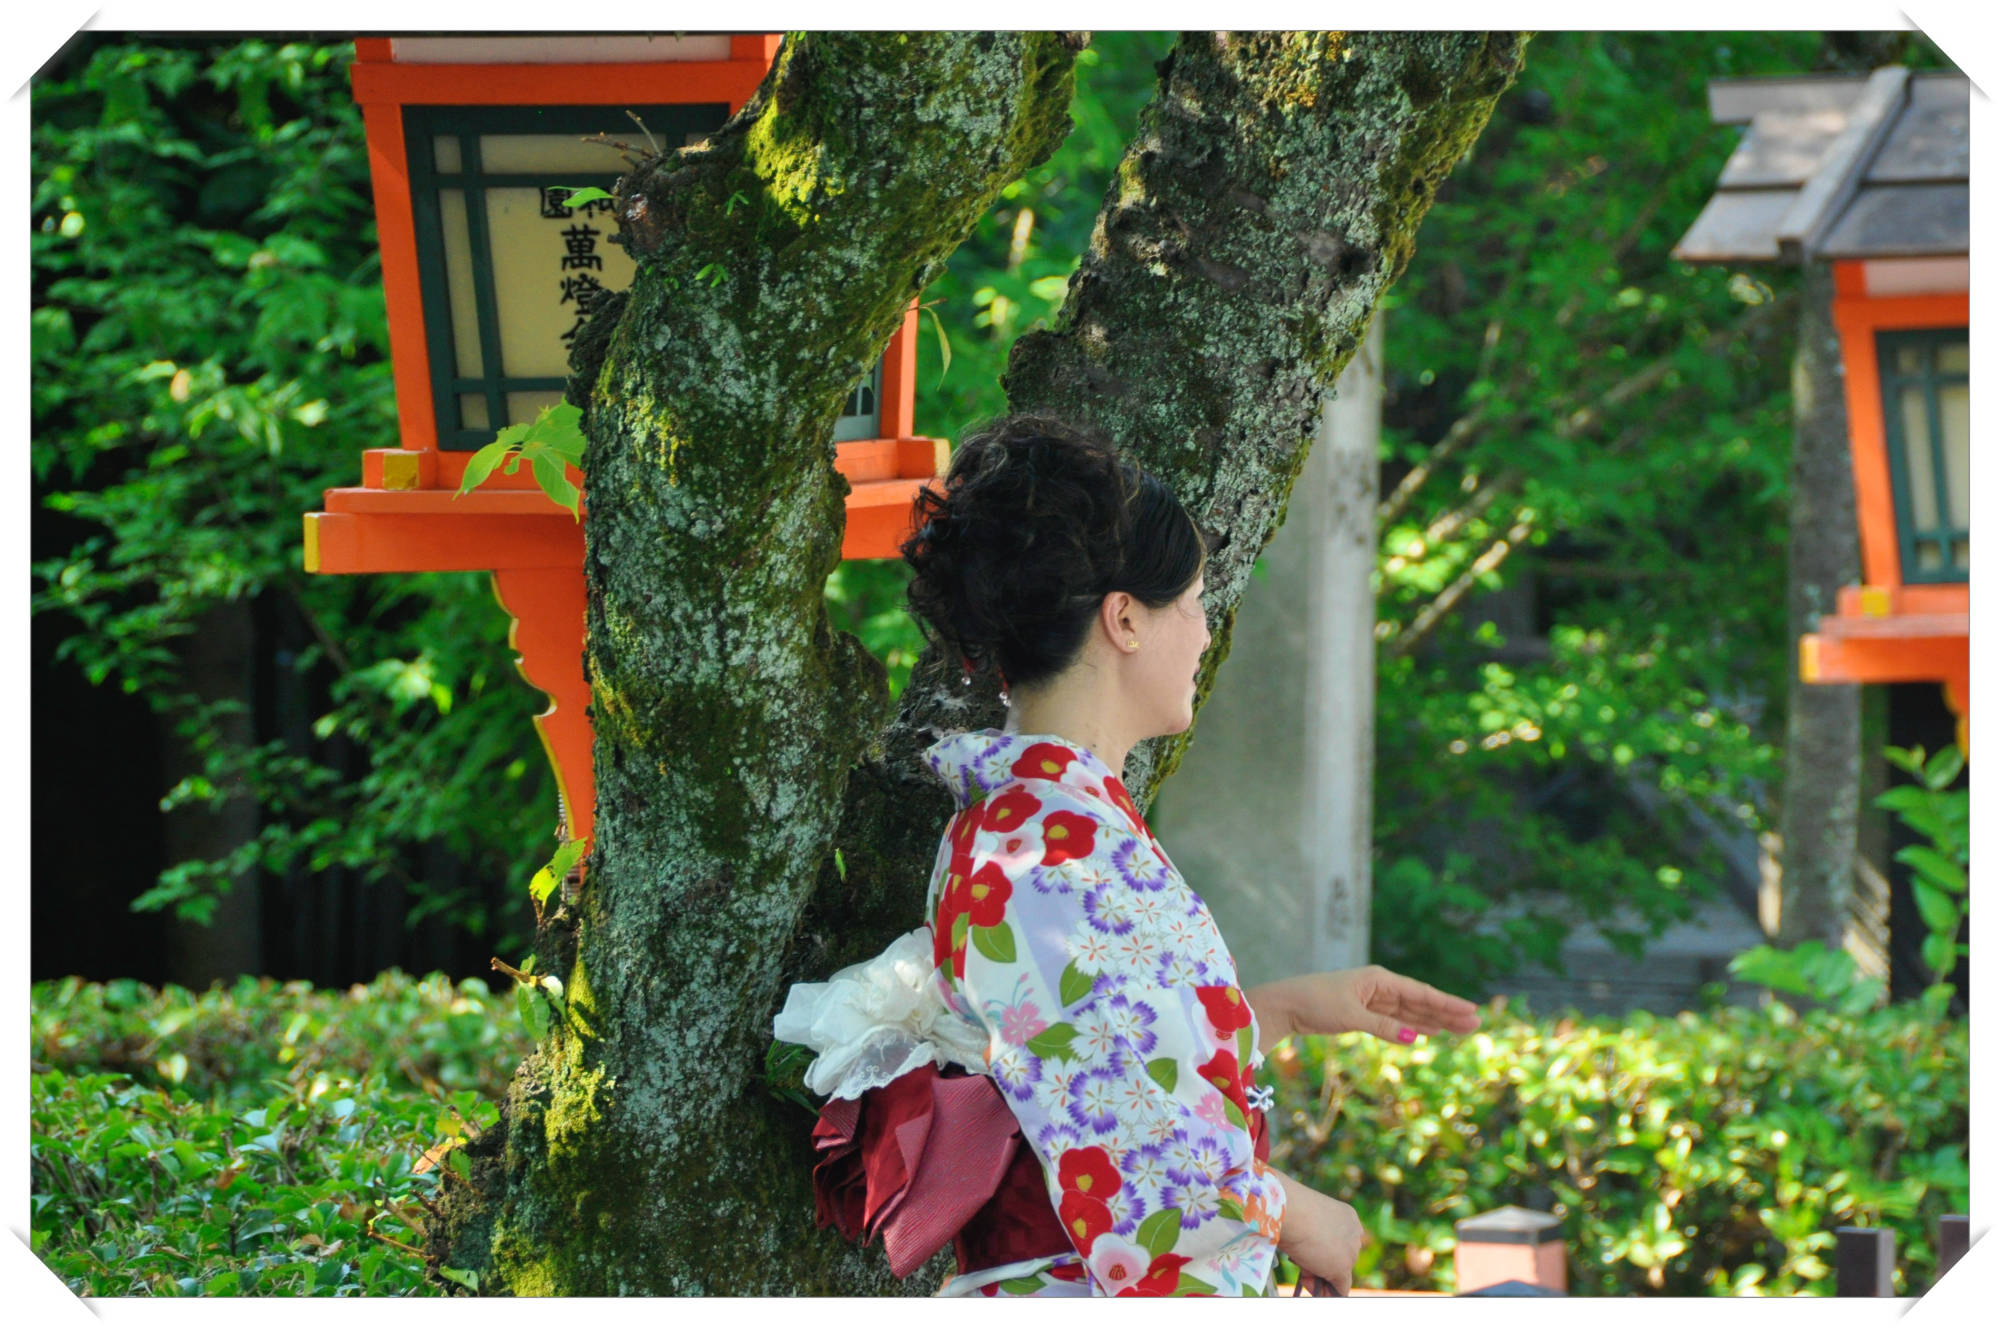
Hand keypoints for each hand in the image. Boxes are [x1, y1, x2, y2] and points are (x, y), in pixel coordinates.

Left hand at [1248, 965, 1481, 1052]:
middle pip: (1420, 1001)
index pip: (1420, 992)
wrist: (1285, 1005)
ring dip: (1434, 1020)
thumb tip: (1413, 1038)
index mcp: (1378, 979)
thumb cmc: (1314, 1003)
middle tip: (1475, 1025)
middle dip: (1447, 1013)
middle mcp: (1379, 986)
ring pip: (1409, 1012)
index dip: (1447, 1003)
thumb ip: (1382, 1027)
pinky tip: (1428, 1031)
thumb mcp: (1350, 1016)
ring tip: (1460, 1030)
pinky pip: (1395, 1020)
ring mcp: (1372, 1000)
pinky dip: (1412, 1026)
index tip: (1471, 1011)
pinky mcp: (1363, 1013)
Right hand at [1269, 1168, 1365, 1294]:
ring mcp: (1351, 1252)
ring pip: (1338, 1274)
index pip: (1341, 1241)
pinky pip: (1339, 1289)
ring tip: (1298, 1264)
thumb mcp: (1307, 1219)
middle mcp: (1355, 1234)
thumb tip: (1310, 1256)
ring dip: (1317, 1275)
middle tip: (1299, 1261)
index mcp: (1347, 1217)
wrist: (1290, 1209)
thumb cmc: (1290, 1207)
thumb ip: (1315, 1234)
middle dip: (1320, 1264)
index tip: (1308, 1250)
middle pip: (1341, 1258)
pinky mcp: (1342, 1268)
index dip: (1325, 1250)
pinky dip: (1325, 1293)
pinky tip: (1307, 1285)